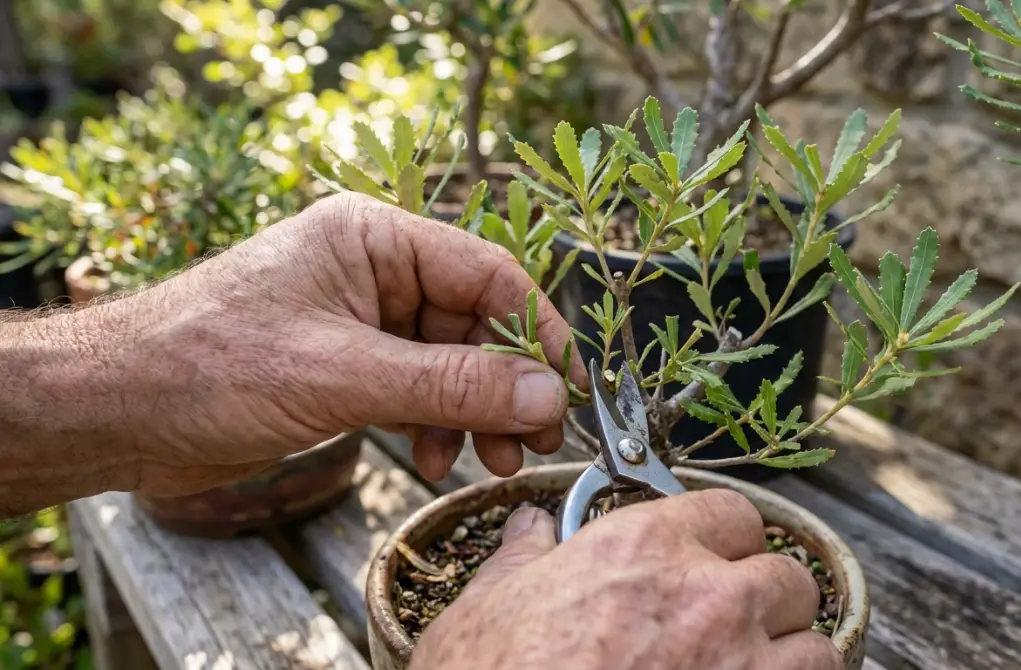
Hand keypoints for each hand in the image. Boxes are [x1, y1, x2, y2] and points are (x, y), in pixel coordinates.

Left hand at [1, 193, 584, 511]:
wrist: (118, 408)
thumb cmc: (210, 364)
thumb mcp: (345, 375)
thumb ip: (452, 384)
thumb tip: (545, 394)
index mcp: (375, 237)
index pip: (488, 274)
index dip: (536, 332)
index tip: (569, 389)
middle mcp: (375, 270)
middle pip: (475, 322)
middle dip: (504, 384)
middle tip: (530, 441)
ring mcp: (361, 318)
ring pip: (450, 361)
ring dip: (473, 411)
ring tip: (487, 461)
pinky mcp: (346, 363)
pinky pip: (417, 387)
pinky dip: (434, 423)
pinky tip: (431, 457)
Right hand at [410, 489, 842, 669]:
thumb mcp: (487, 608)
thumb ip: (522, 559)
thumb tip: (529, 530)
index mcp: (645, 549)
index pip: (733, 512)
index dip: (726, 537)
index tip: (716, 557)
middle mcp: (708, 597)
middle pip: (786, 576)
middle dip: (766, 599)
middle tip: (733, 622)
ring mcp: (740, 664)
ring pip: (814, 645)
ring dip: (789, 657)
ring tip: (752, 669)